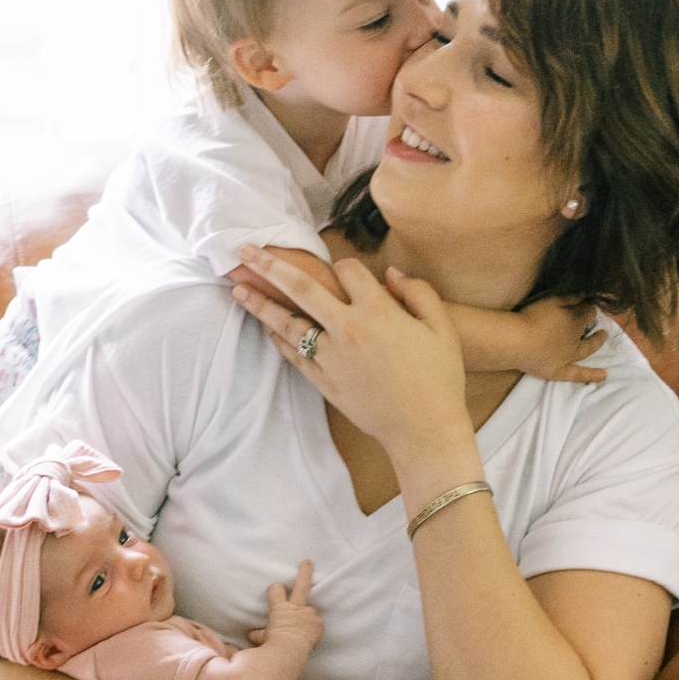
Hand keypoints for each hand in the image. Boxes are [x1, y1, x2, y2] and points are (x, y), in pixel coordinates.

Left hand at [232, 243, 471, 466]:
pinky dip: (277, 338)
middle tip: (246, 251)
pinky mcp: (323, 381)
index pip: (349, 270)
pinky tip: (265, 327)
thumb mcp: (441, 328)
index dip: (348, 266)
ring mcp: (332, 356)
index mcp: (380, 310)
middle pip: (302, 288)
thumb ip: (419, 292)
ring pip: (288, 322)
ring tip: (237, 289)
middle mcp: (349, 329)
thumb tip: (392, 274)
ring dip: (261, 303)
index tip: (347, 271)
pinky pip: (293, 354)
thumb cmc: (438, 379)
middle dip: (272, 266)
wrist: (423, 429)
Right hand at [247, 556, 324, 653]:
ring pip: (310, 609)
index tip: (277, 588)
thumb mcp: (263, 638)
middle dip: (304, 573)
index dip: (276, 589)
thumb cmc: (272, 645)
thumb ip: (259, 634)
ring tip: (306, 622)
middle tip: (307, 562)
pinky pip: (317, 624)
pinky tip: (311, 633)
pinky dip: (314, 627)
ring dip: (308, 614)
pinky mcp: (318, 624)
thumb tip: (251, 634)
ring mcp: (308, 615)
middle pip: (302, 586)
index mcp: (280, 609)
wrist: (289, 652)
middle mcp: (296, 609)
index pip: (276, 590)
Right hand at [509, 296, 607, 385]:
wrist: (516, 341)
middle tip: (594, 315)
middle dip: (592, 321)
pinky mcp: (558, 371)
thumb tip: (587, 295)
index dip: (588, 307)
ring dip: (596, 342)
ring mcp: (568, 357)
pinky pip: (577, 374)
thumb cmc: (533, 317)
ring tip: (603, 337)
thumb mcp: (553, 300)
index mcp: (575, 320)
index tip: (587, 304)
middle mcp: (576, 339)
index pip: (588, 311)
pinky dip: (591, 375)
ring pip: (586, 349)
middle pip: (587, 329)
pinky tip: (604, 375)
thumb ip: (571, 297)